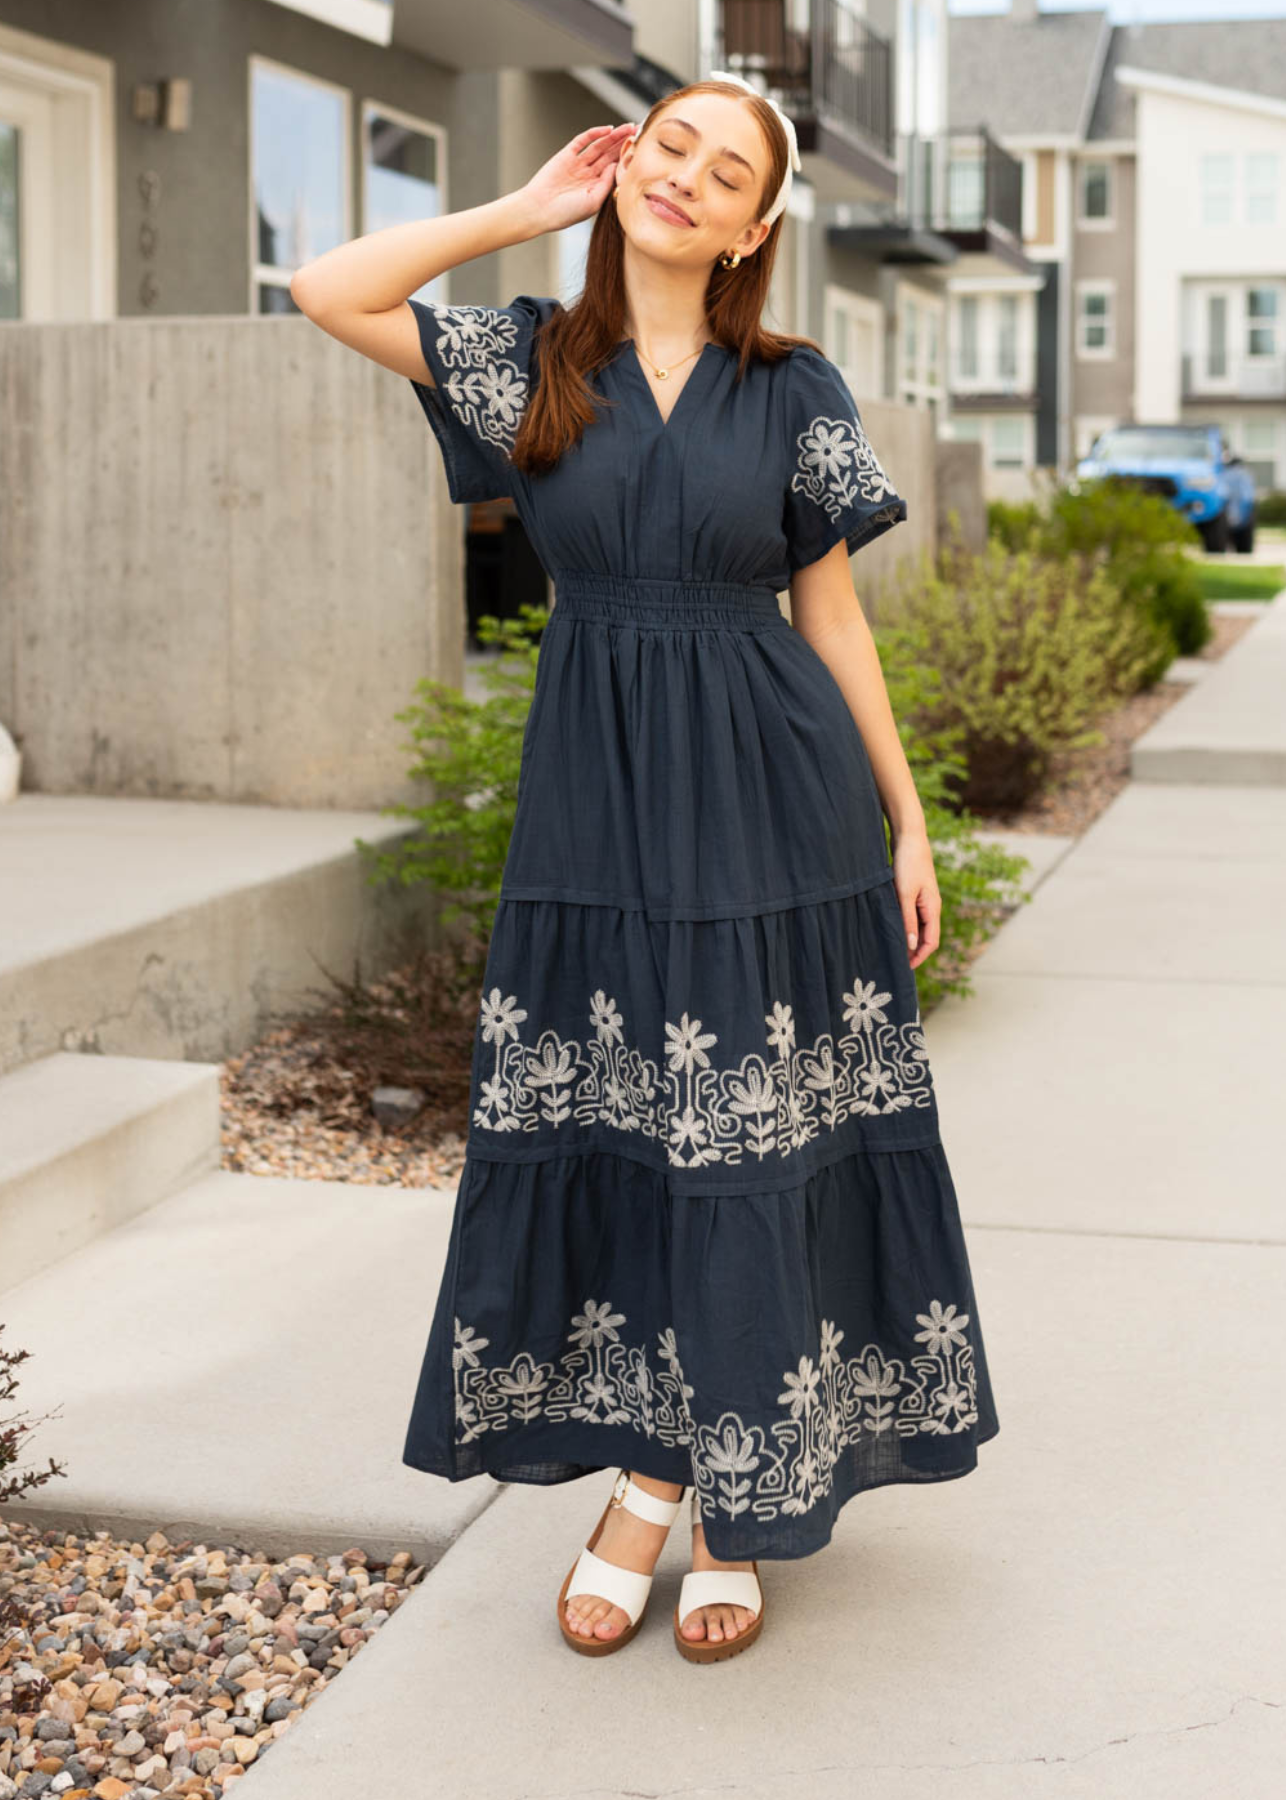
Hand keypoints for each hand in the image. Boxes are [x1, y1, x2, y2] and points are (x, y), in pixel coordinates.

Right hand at [522, 124, 636, 232]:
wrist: (539, 209)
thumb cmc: (565, 212)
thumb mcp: (593, 202)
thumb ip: (606, 184)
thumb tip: (617, 165)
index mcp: (595, 187)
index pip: (615, 169)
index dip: (627, 159)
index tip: (641, 151)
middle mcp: (588, 174)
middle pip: (609, 154)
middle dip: (623, 143)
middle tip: (638, 132)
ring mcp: (577, 164)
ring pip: (599, 146)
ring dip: (613, 136)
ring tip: (628, 127)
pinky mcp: (566, 155)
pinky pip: (582, 141)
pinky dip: (594, 134)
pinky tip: (607, 129)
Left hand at [890, 830, 939, 970]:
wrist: (909, 837)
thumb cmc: (909, 864)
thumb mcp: (905, 893)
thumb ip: (907, 919)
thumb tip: (910, 945)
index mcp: (933, 908)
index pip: (931, 941)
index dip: (919, 957)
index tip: (905, 968)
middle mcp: (931, 907)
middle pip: (926, 937)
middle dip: (914, 952)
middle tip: (896, 963)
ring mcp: (923, 900)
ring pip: (919, 927)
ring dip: (908, 939)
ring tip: (892, 949)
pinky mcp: (915, 893)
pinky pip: (912, 916)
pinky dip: (905, 926)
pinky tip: (891, 928)